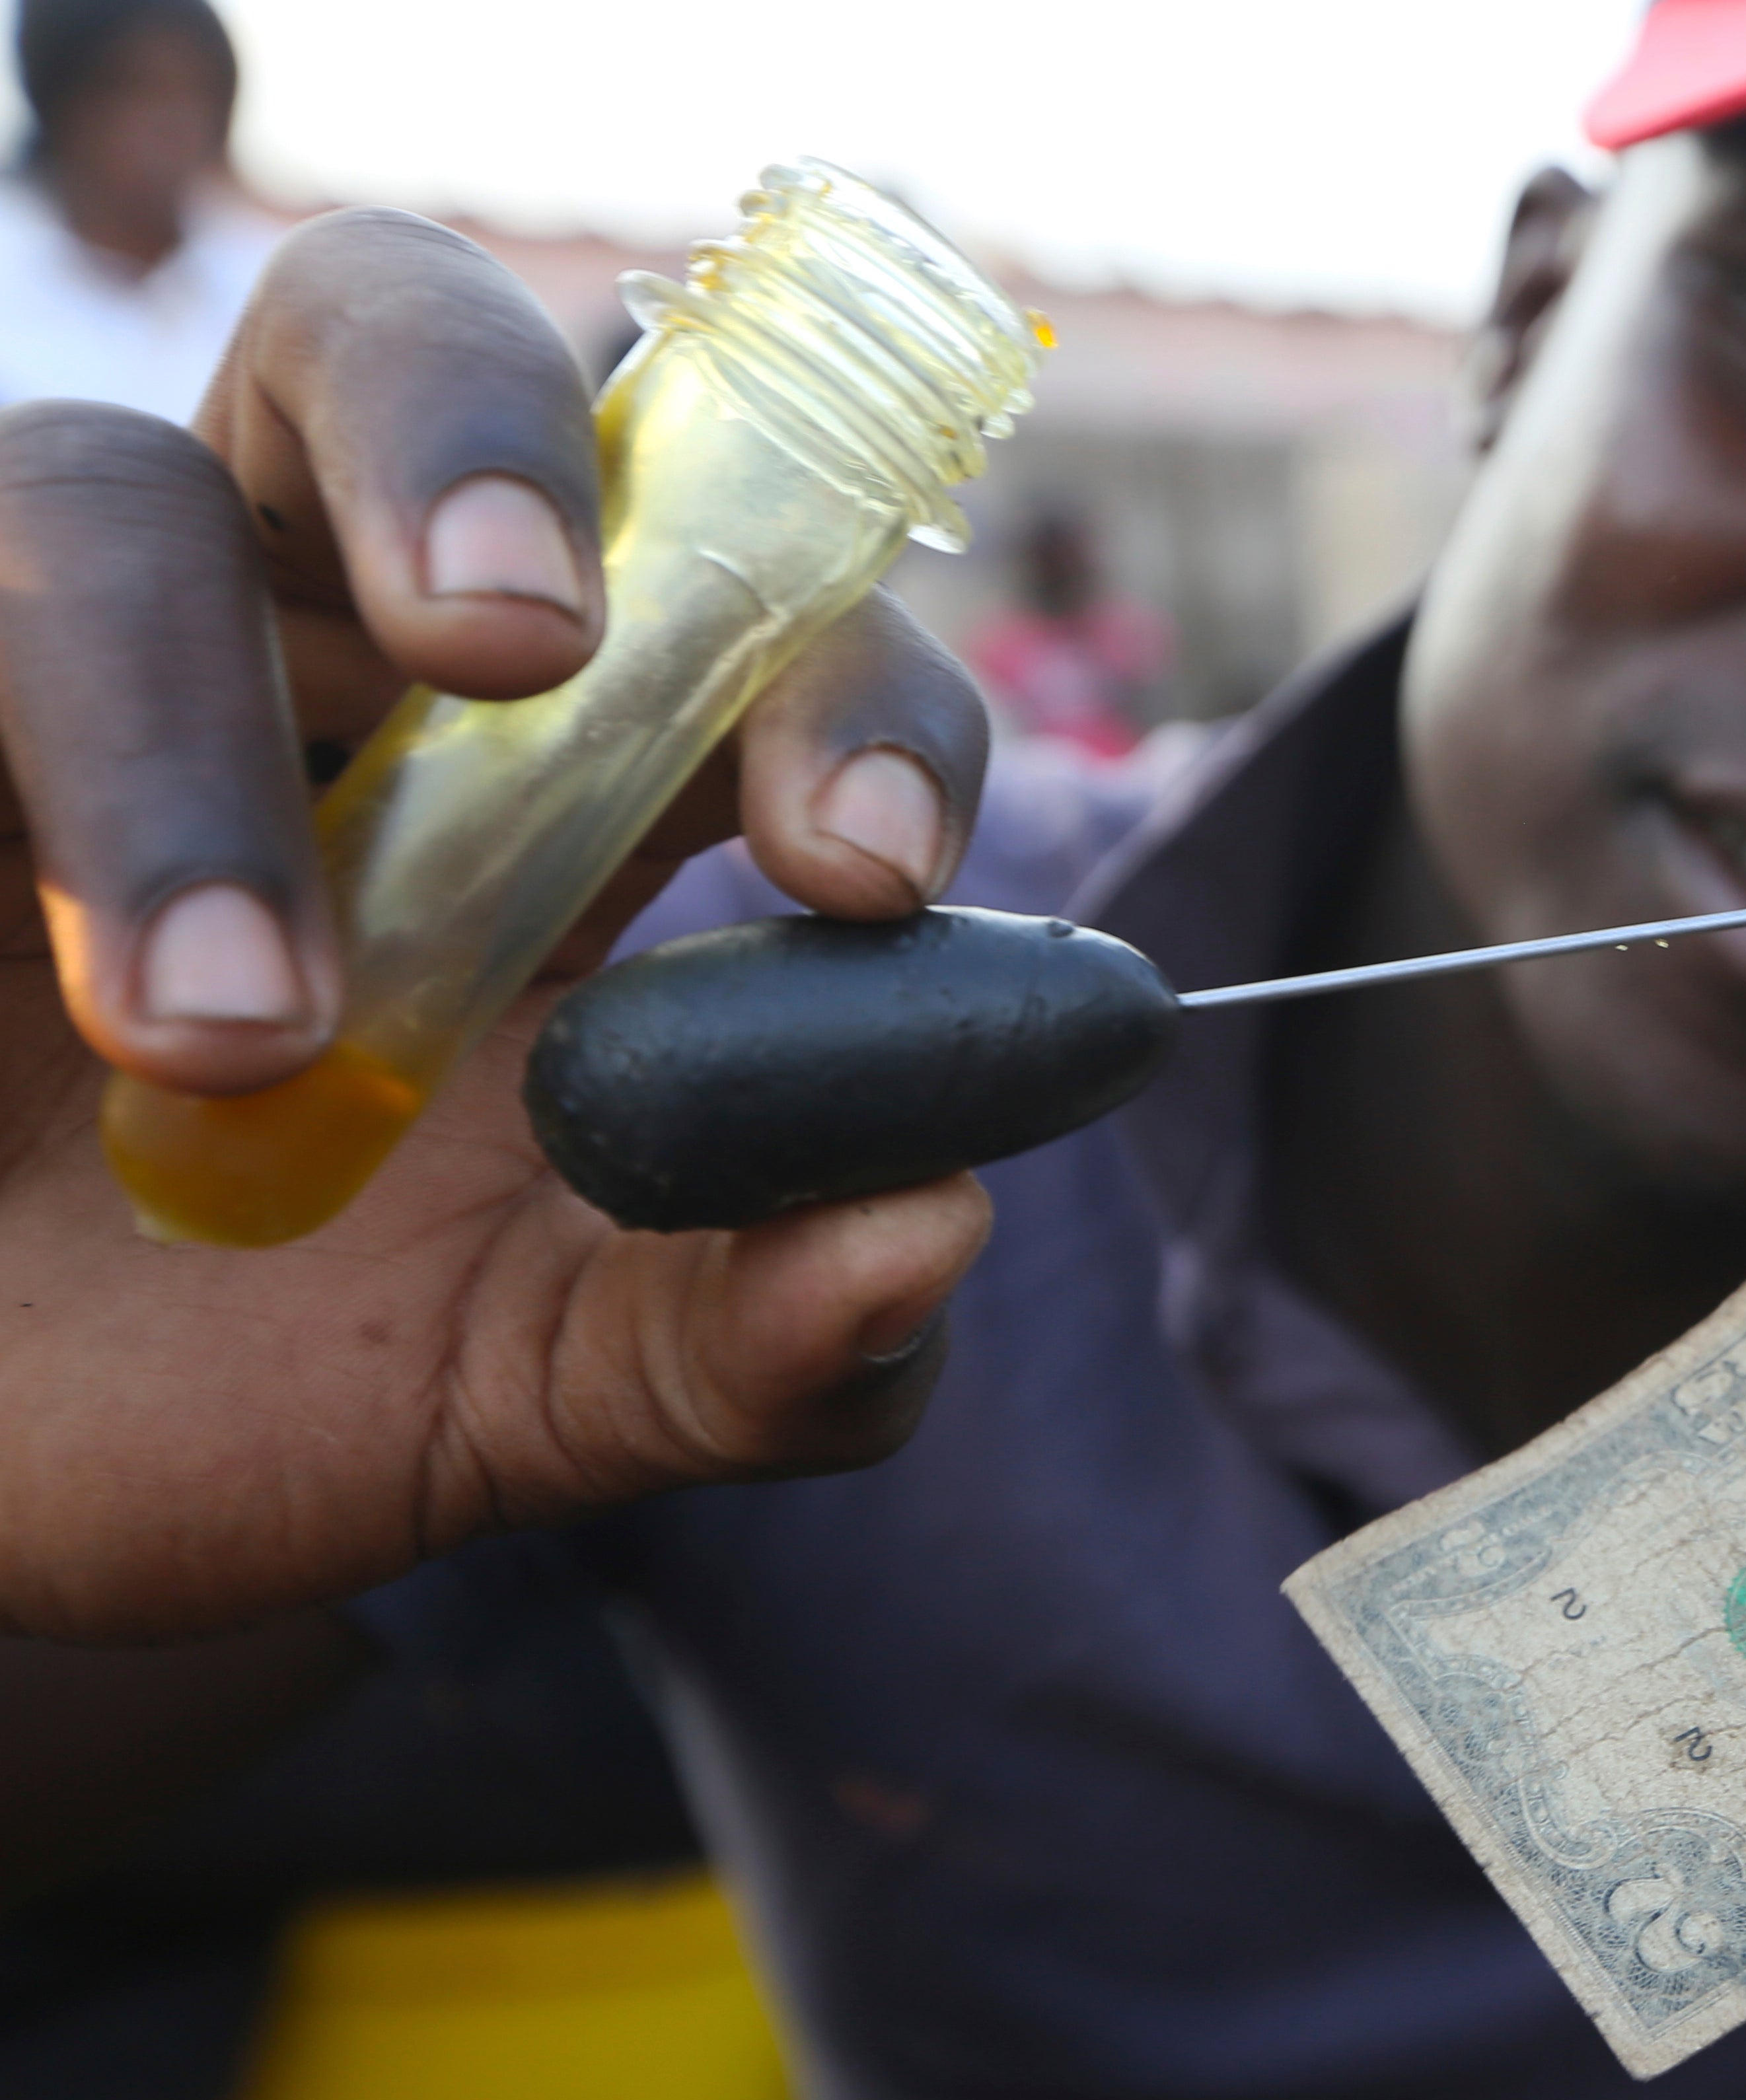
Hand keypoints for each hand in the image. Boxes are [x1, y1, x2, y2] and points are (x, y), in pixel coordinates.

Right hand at [0, 211, 991, 1641]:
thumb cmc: (260, 1386)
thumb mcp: (542, 1393)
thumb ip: (765, 1339)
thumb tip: (934, 1226)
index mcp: (546, 770)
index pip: (752, 602)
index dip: (841, 680)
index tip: (870, 871)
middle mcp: (298, 643)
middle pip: (406, 342)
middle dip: (481, 444)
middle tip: (524, 646)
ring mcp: (36, 661)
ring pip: (95, 501)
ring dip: (175, 754)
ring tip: (228, 1035)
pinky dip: (6, 789)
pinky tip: (49, 999)